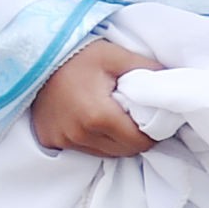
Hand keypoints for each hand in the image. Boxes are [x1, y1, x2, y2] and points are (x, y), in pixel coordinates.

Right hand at [30, 39, 155, 156]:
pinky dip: (93, 140)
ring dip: (114, 141)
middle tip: (136, 117)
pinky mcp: (50, 140)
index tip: (153, 119)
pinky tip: (92, 120)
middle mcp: (79, 134)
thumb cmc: (79, 53)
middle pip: (124, 151)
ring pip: (104, 153)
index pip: (140, 143)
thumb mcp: (117, 56)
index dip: (153, 133)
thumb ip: (148, 71)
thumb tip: (173, 82)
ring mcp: (62, 140)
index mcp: (99, 116)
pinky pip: (82, 149)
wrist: (35, 55)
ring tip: (114, 117)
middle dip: (135, 138)